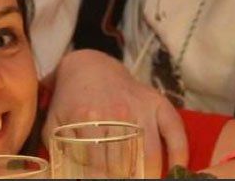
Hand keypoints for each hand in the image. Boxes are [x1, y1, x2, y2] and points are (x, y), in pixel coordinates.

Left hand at [46, 49, 186, 176]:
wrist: (88, 66)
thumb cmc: (70, 100)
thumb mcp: (55, 123)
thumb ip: (58, 151)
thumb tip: (66, 178)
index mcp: (87, 119)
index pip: (98, 167)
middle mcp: (116, 113)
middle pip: (125, 163)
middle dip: (126, 179)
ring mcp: (139, 107)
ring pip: (150, 153)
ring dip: (148, 174)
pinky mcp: (156, 101)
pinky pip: (174, 130)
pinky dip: (179, 153)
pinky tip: (175, 168)